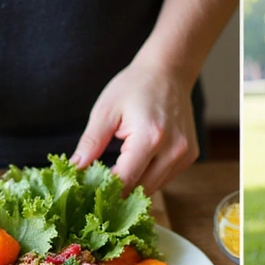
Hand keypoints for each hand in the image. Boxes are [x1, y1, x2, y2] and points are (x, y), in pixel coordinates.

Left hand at [71, 61, 197, 195]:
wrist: (168, 72)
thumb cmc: (134, 87)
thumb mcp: (106, 111)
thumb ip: (91, 143)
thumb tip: (74, 168)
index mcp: (150, 137)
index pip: (126, 179)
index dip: (105, 190)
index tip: (88, 190)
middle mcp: (173, 150)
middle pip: (141, 189)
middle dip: (118, 192)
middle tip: (97, 187)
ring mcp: (185, 154)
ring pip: (154, 187)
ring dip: (134, 186)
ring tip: (114, 175)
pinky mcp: (190, 155)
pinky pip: (165, 178)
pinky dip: (148, 177)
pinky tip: (135, 165)